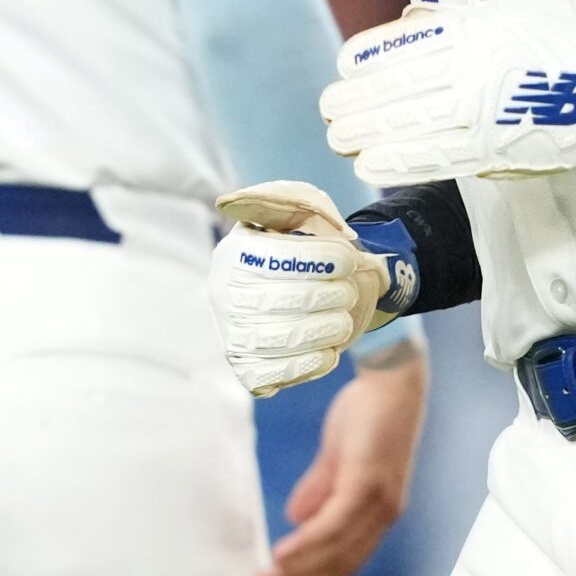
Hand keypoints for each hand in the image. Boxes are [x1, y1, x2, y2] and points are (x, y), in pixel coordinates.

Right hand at [211, 182, 411, 395]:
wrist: (307, 288)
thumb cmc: (304, 243)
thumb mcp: (299, 210)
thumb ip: (286, 201)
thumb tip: (232, 203)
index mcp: (236, 252)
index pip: (278, 258)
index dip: (321, 259)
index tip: (349, 258)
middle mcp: (225, 294)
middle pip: (282, 300)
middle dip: (329, 295)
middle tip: (349, 291)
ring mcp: (233, 333)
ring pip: (281, 340)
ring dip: (325, 330)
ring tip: (343, 320)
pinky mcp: (247, 366)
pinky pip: (274, 374)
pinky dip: (308, 365)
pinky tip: (329, 352)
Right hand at [256, 353, 426, 575]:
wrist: (392, 378)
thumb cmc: (367, 414)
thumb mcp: (337, 459)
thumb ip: (319, 490)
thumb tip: (296, 519)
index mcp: (378, 512)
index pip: (346, 561)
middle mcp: (383, 514)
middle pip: (340, 566)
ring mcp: (377, 500)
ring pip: (334, 550)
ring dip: (296, 571)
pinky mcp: (366, 482)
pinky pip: (332, 524)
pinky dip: (306, 544)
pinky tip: (281, 556)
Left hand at [321, 4, 575, 186]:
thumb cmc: (559, 50)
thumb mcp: (504, 19)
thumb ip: (454, 26)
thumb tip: (404, 32)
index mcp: (471, 31)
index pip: (402, 47)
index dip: (366, 60)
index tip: (343, 68)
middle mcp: (470, 67)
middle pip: (395, 88)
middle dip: (354, 102)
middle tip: (328, 111)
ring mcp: (480, 110)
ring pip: (407, 123)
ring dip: (365, 133)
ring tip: (338, 138)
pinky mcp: (494, 148)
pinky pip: (435, 157)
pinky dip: (398, 161)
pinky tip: (370, 164)